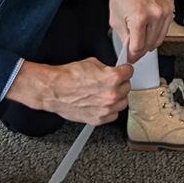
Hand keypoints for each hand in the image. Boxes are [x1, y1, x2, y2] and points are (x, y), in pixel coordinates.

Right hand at [7, 58, 131, 124]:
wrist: (53, 90)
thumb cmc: (68, 77)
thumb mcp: (92, 63)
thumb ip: (107, 69)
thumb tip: (113, 70)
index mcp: (112, 78)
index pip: (129, 72)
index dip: (124, 70)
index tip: (122, 71)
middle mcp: (111, 95)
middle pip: (127, 88)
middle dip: (120, 83)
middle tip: (111, 82)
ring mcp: (105, 109)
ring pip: (122, 103)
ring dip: (117, 98)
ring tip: (106, 93)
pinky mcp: (98, 119)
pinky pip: (113, 115)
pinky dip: (109, 110)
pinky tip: (101, 103)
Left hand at [100, 0, 172, 60]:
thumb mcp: (116, 18)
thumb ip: (125, 37)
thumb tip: (131, 49)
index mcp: (139, 18)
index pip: (138, 48)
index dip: (132, 56)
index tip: (130, 58)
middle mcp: (155, 14)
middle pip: (150, 45)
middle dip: (140, 50)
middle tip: (133, 50)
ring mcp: (164, 11)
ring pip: (159, 39)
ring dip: (149, 42)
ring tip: (139, 38)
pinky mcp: (169, 7)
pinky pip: (165, 28)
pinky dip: (156, 32)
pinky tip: (147, 29)